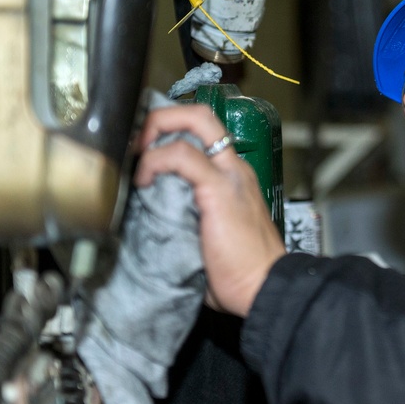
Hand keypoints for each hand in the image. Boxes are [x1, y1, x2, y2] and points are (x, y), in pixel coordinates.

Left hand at [133, 104, 285, 316]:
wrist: (267, 288)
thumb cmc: (241, 274)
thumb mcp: (209, 236)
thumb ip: (187, 217)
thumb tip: (150, 221)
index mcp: (231, 178)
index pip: (202, 133)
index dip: (169, 132)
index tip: (142, 152)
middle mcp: (233, 168)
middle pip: (200, 114)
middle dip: (161, 117)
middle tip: (138, 144)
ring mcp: (229, 174)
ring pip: (195, 120)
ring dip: (155, 131)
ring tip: (137, 161)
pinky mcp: (219, 188)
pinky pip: (183, 155)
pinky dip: (156, 160)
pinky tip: (144, 181)